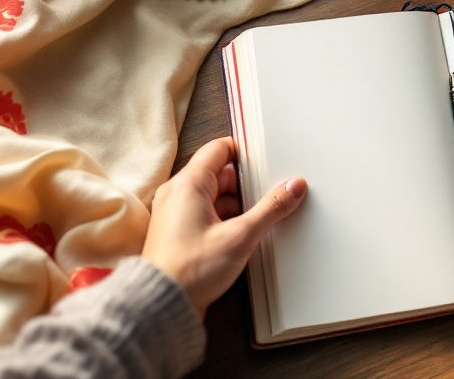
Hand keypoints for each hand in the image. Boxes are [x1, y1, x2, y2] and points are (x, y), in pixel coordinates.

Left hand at [142, 137, 306, 319]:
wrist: (162, 304)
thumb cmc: (188, 270)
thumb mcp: (240, 236)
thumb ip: (270, 209)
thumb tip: (291, 188)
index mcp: (188, 184)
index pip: (218, 148)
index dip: (245, 152)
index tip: (265, 160)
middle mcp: (178, 194)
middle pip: (220, 174)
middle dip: (246, 185)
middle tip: (267, 196)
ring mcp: (176, 214)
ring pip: (215, 197)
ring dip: (237, 206)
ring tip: (256, 221)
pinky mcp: (178, 233)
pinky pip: (207, 215)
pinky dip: (226, 220)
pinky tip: (241, 236)